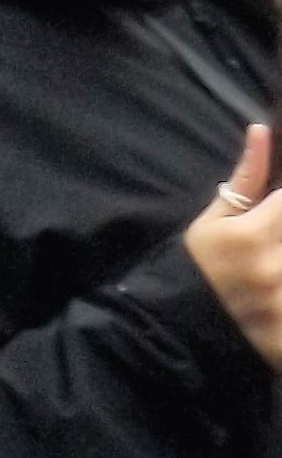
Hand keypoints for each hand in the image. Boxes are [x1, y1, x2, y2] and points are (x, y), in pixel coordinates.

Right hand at [187, 124, 281, 368]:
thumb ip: (247, 178)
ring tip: (272, 251)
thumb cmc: (201, 263)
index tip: (278, 208)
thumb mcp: (214, 219)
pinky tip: (275, 283)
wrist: (185, 325)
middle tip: (272, 236)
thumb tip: (262, 131)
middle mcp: (272, 269)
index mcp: (250, 237)